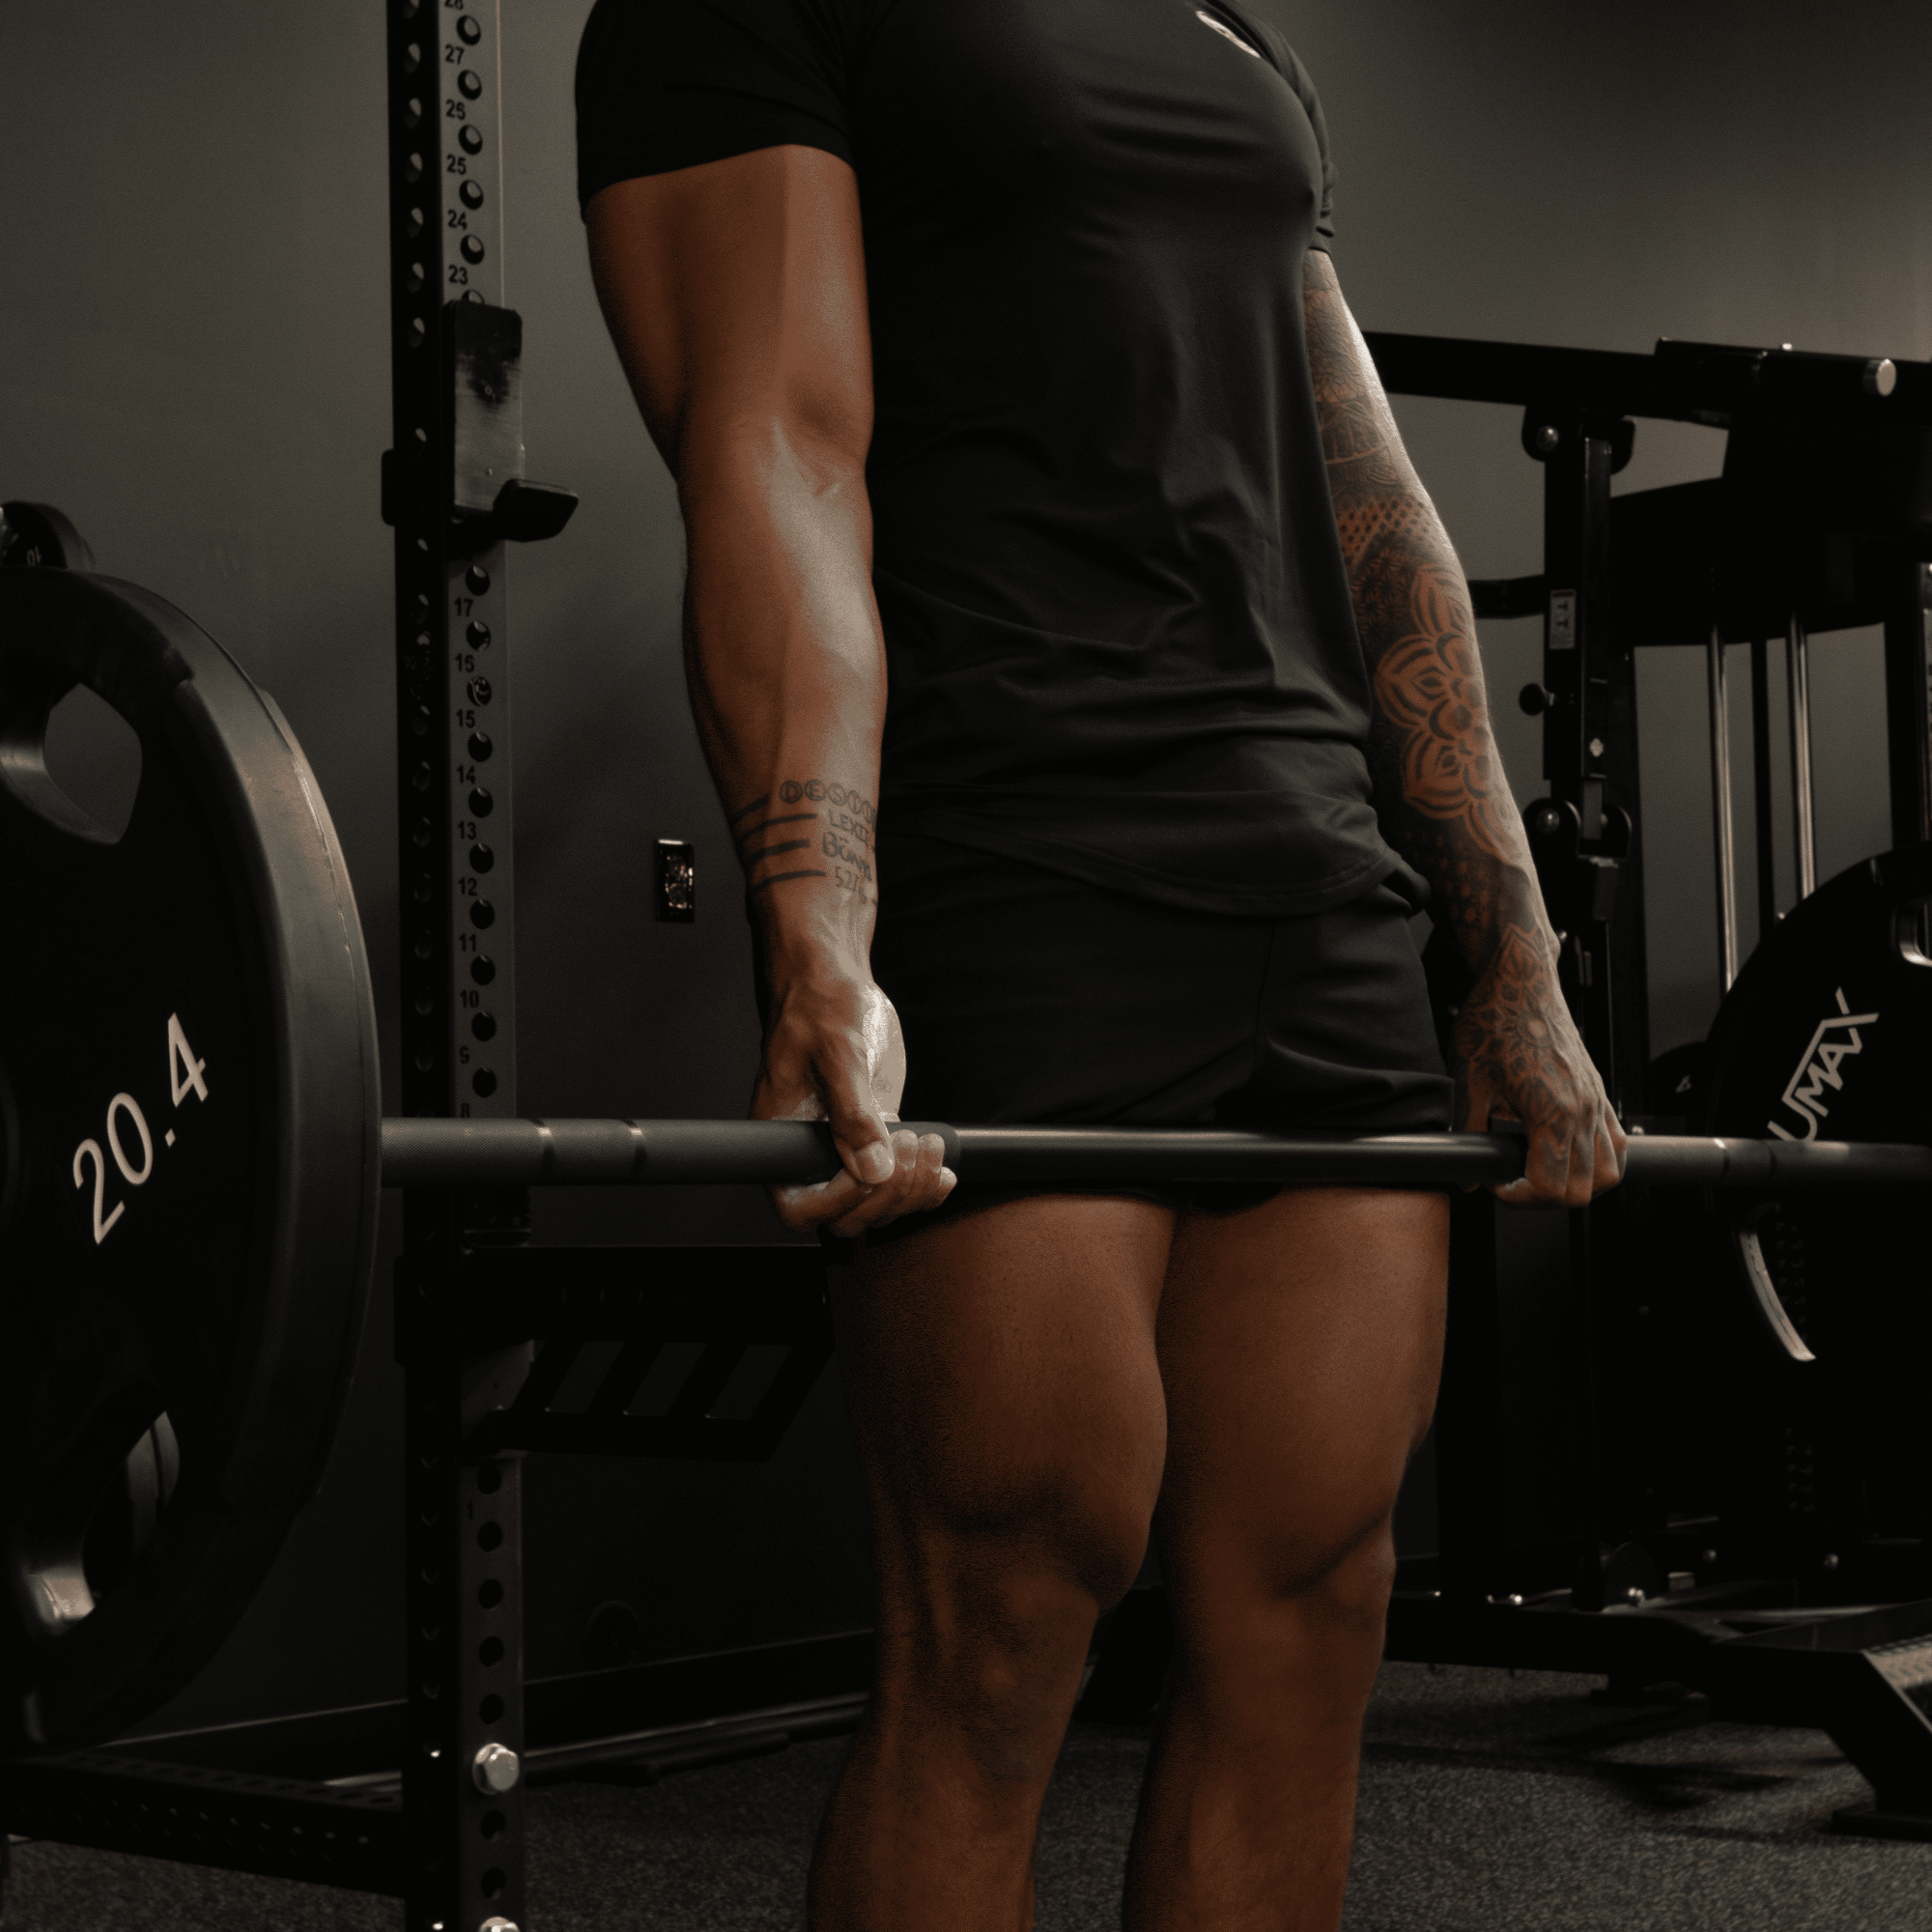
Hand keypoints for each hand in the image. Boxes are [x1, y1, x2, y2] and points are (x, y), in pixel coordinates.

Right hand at [752, 970, 954, 1234]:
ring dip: (912, 1189)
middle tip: (912, 1143)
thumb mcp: (837, 1054)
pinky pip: (897, 1183)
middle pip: (847, 1216)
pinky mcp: (875, 1140)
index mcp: (781, 1139)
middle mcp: (810, 1154)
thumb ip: (853, 1113)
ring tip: (929, 1146)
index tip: (870, 1168)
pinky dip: (924, 1185)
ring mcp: (845, 1151)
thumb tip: (871, 1167)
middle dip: (887, 1192)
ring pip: (878, 1205)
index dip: (839, 1201)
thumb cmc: (819, 1008)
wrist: (837, 988)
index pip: (800, 1207)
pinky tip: (942, 1168)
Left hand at [1452, 926, 1625, 1205]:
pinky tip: (1564, 1152)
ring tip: (1539, 1170)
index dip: (1519, 1196)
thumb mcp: (1467, 1081)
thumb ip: (1468, 1132)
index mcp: (1553, 1112)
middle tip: (1511, 1179)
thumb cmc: (1496, 1019)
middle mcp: (1583, 1110)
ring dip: (1576, 1182)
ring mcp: (1596, 1101)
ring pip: (1608, 1172)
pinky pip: (1616, 1143)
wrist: (1520, 980)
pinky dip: (1598, 1160)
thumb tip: (1464, 1174)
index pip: (1551, 1187)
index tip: (1496, 1183)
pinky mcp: (1599, 1091)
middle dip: (1543, 1195)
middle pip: (1582, 1189)